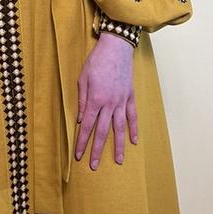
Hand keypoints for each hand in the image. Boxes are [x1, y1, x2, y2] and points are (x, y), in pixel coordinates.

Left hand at [74, 32, 138, 168]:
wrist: (116, 48)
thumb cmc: (96, 61)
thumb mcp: (82, 78)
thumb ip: (82, 100)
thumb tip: (81, 120)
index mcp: (95, 100)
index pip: (87, 127)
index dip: (82, 142)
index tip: (79, 155)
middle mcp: (109, 104)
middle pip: (103, 132)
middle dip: (98, 150)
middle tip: (94, 165)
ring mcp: (122, 101)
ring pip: (120, 128)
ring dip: (119, 146)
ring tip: (119, 161)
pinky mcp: (130, 97)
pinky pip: (132, 116)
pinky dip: (134, 129)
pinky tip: (134, 141)